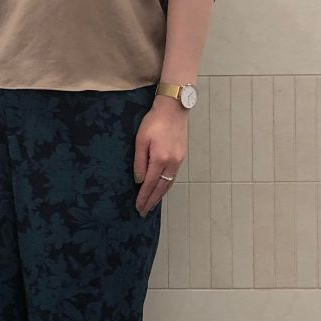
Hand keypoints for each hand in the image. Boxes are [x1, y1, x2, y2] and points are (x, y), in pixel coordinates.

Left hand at [133, 97, 185, 215]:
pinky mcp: (182, 156)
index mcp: (160, 159)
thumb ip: (139, 162)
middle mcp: (172, 163)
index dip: (144, 197)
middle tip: (144, 212)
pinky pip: (173, 176)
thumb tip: (139, 180)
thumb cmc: (154, 121)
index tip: (138, 207)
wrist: (174, 108)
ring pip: (169, 183)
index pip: (150, 184)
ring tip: (152, 204)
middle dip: (151, 201)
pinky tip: (162, 189)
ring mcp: (179, 160)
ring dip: (160, 195)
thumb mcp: (141, 140)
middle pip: (161, 188)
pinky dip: (167, 185)